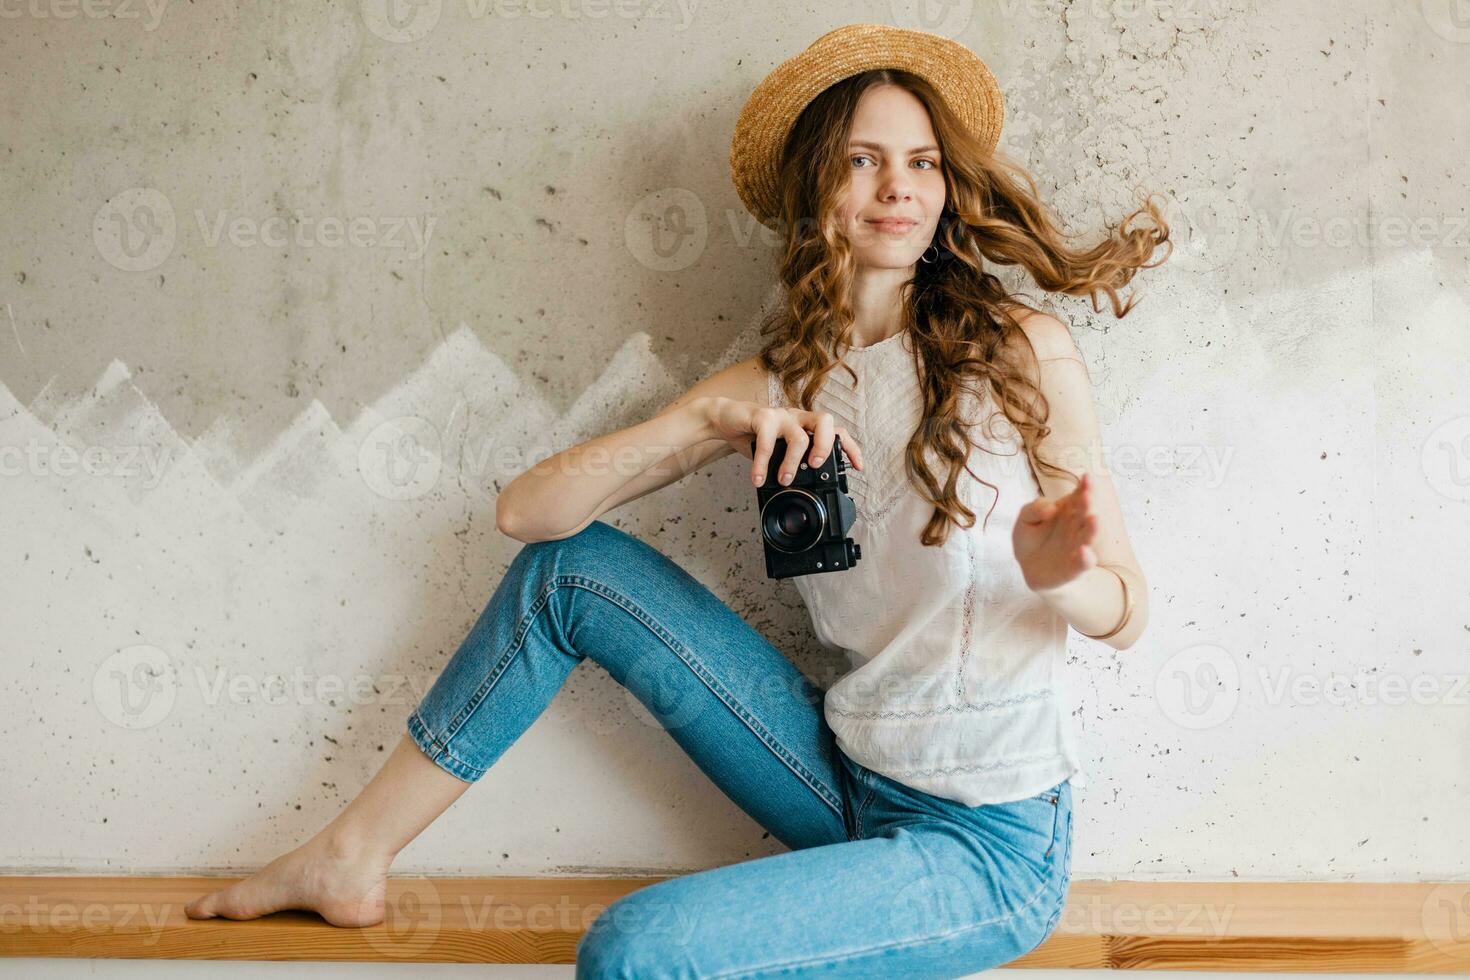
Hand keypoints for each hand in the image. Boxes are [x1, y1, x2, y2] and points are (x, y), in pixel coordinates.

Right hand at [703, 398, 863, 486]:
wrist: (725, 419)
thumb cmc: (756, 436)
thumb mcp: (779, 450)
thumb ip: (792, 462)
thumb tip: (803, 488)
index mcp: (806, 425)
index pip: (837, 431)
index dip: (851, 447)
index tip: (858, 467)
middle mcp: (798, 417)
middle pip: (826, 422)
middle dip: (826, 446)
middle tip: (816, 466)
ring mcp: (781, 415)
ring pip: (799, 436)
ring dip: (793, 463)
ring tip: (785, 480)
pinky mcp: (761, 416)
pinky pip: (767, 441)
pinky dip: (763, 464)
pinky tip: (758, 478)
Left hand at [1012, 472, 1098, 592]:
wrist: (1029, 567)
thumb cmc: (1031, 537)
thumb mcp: (1025, 518)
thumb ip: (1034, 509)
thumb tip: (1052, 508)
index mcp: (1068, 510)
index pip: (1079, 496)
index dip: (1085, 486)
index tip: (1087, 477)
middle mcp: (1077, 526)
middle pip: (1086, 513)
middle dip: (1088, 504)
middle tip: (1087, 496)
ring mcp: (1079, 545)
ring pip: (1089, 536)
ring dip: (1093, 528)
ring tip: (1094, 519)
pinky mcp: (1075, 567)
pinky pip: (1084, 562)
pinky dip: (1086, 558)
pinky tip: (1083, 551)